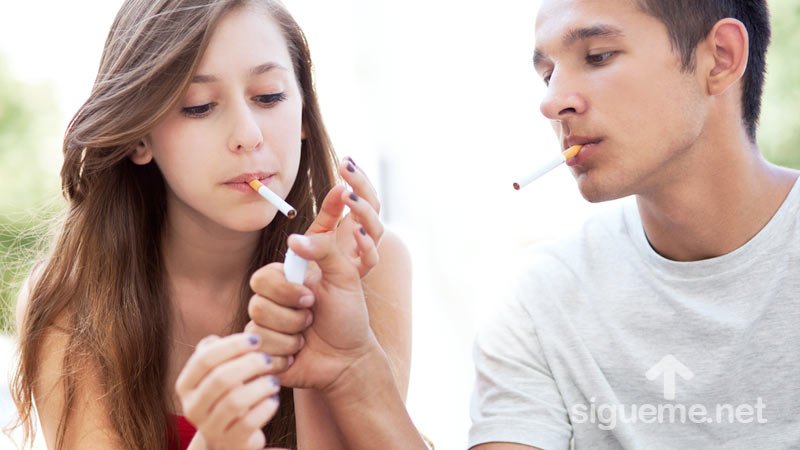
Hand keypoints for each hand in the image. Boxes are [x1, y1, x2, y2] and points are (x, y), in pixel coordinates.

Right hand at [175, 333, 281, 449]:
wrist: (228, 439)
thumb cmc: (226, 395)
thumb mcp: (216, 373)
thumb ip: (214, 354)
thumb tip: (213, 339)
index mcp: (185, 386)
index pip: (204, 359)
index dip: (232, 345)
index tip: (256, 339)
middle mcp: (192, 408)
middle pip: (220, 379)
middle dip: (249, 364)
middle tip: (268, 359)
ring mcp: (209, 429)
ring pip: (235, 402)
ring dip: (260, 386)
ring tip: (274, 381)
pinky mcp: (230, 444)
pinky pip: (249, 423)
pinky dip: (265, 407)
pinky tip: (273, 399)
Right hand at [248, 230, 378, 392]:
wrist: (350, 358)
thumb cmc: (348, 316)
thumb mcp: (344, 277)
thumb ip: (325, 249)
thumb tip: (293, 238)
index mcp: (284, 281)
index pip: (262, 278)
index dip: (286, 290)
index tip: (311, 298)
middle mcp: (270, 303)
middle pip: (257, 305)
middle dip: (292, 316)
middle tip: (312, 317)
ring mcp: (264, 329)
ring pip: (258, 330)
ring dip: (291, 336)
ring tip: (306, 337)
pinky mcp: (263, 354)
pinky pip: (261, 353)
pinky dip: (286, 355)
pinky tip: (298, 354)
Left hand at [305, 157, 383, 276]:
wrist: (318, 313)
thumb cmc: (314, 271)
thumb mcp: (317, 238)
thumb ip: (326, 216)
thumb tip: (336, 189)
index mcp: (352, 225)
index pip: (360, 196)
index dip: (357, 178)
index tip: (346, 160)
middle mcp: (361, 238)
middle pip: (372, 206)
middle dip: (361, 185)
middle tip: (345, 167)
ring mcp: (363, 255)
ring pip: (375, 229)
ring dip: (363, 210)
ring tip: (347, 196)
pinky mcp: (359, 275)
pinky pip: (369, 259)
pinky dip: (365, 245)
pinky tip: (356, 232)